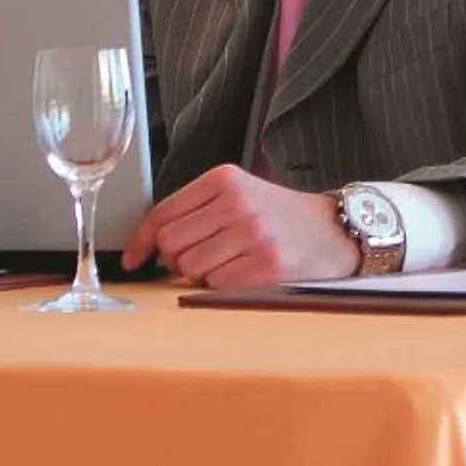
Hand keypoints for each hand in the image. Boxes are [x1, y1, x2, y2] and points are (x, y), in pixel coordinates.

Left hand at [124, 166, 358, 288]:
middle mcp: (237, 203)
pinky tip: (242, 273)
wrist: (333, 230)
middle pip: (171, 244)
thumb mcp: (239, 193)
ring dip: (200, 274)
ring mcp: (253, 234)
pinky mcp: (267, 264)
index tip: (133, 259)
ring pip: (190, 267)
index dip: (141, 241)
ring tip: (226, 263)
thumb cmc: (279, 216)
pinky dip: (221, 286)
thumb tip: (149, 246)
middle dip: (177, 259)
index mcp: (224, 179)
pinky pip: (216, 285)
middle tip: (201, 258)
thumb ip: (196, 210)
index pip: (163, 212)